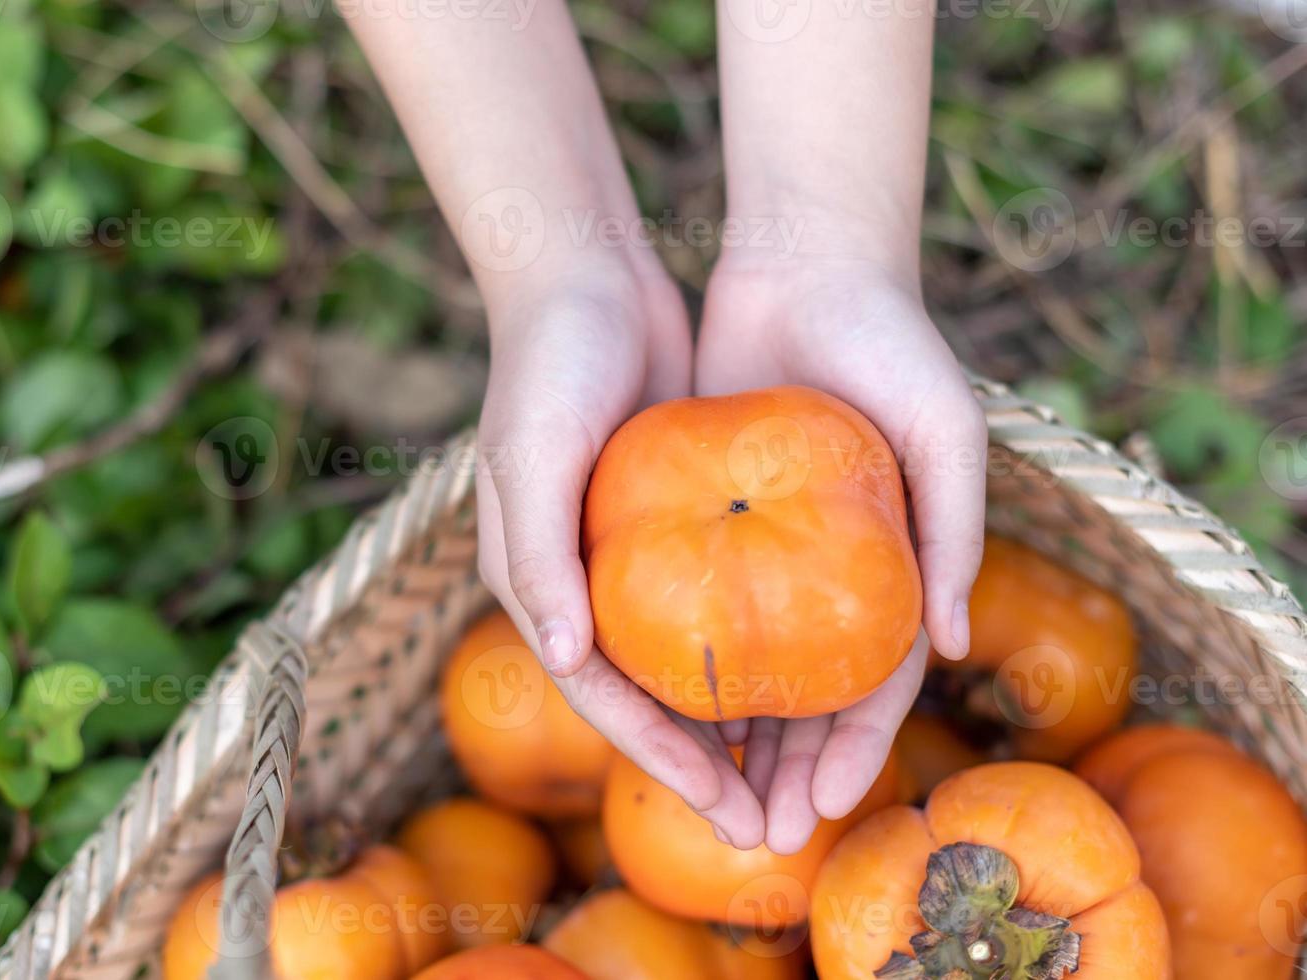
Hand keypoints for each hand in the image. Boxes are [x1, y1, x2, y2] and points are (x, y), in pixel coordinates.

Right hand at [475, 257, 767, 848]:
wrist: (586, 277)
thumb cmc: (549, 363)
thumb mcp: (535, 451)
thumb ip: (539, 556)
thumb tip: (560, 659)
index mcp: (536, 584)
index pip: (602, 696)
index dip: (662, 763)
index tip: (729, 813)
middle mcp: (581, 582)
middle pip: (649, 699)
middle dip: (707, 769)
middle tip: (774, 830)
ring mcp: (630, 554)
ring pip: (689, 663)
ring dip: (737, 725)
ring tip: (799, 780)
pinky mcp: (674, 519)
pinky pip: (719, 601)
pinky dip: (753, 648)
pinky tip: (808, 677)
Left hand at [695, 251, 986, 852]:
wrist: (806, 263)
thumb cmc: (892, 341)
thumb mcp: (943, 427)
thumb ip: (954, 529)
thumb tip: (952, 648)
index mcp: (892, 569)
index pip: (874, 684)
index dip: (854, 752)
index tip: (820, 810)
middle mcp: (826, 571)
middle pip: (805, 694)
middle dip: (785, 769)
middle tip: (756, 835)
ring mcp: (765, 548)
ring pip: (746, 664)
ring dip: (730, 736)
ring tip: (705, 798)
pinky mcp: (704, 515)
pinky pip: (692, 600)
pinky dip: (684, 658)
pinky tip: (658, 710)